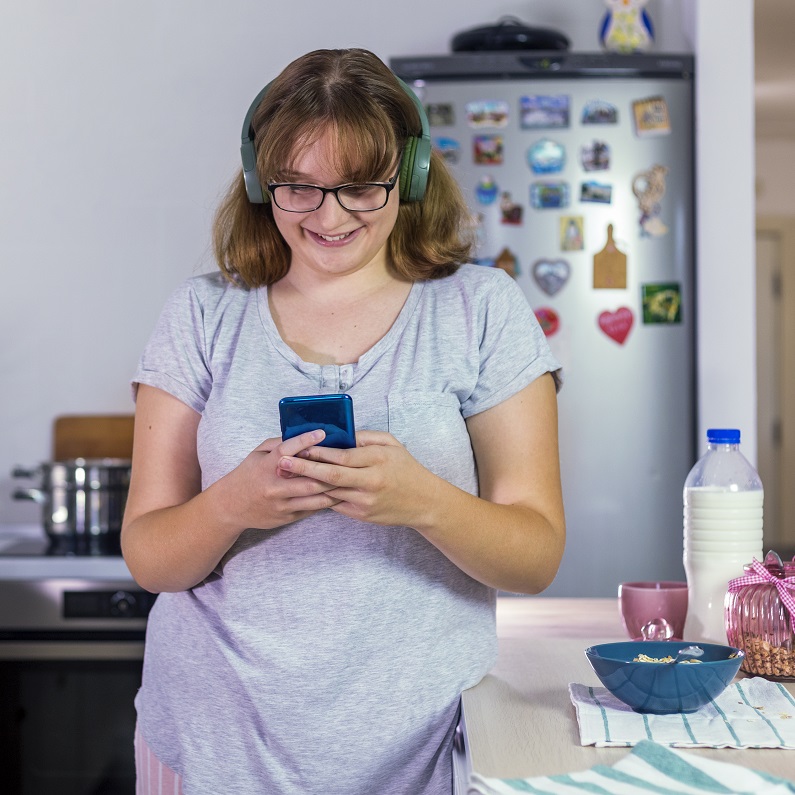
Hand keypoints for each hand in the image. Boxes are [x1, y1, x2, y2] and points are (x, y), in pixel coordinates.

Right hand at [220, 430, 342, 530]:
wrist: (230, 507)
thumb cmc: (248, 475)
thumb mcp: (257, 454)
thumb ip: (279, 445)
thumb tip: (304, 434)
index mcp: (266, 466)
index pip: (287, 451)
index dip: (305, 441)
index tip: (322, 432)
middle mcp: (274, 487)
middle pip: (309, 480)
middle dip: (330, 472)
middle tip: (348, 463)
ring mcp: (281, 504)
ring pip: (314, 498)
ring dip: (334, 489)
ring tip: (350, 480)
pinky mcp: (287, 517)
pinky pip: (312, 509)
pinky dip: (326, 501)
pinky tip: (339, 494)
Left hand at [276, 430, 436, 526]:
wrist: (423, 502)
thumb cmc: (406, 468)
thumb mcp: (391, 444)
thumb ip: (365, 437)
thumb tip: (338, 435)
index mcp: (378, 460)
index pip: (343, 456)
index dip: (319, 452)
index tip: (300, 446)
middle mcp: (371, 482)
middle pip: (331, 476)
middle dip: (304, 468)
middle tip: (282, 463)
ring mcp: (365, 502)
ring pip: (330, 492)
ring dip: (307, 484)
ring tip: (287, 476)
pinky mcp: (362, 515)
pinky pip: (336, 503)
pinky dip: (321, 495)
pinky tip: (306, 489)